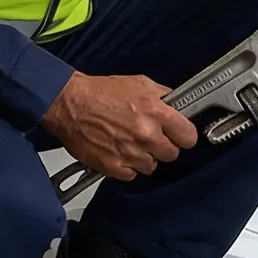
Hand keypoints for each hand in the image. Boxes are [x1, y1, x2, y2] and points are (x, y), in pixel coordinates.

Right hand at [43, 72, 197, 181]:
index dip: (184, 135)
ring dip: (144, 157)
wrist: (69, 103)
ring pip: (152, 166)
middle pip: (172, 154)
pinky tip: (118, 151)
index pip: (189, 137)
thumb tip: (177, 104)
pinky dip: (127, 166)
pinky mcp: (113, 166)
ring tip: (129, 142)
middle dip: (163, 146)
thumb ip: (163, 96)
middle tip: (150, 137)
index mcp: (156, 113)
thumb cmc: (99, 92)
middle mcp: (145, 135)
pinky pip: (132, 175)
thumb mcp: (139, 83)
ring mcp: (129, 153)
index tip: (179, 135)